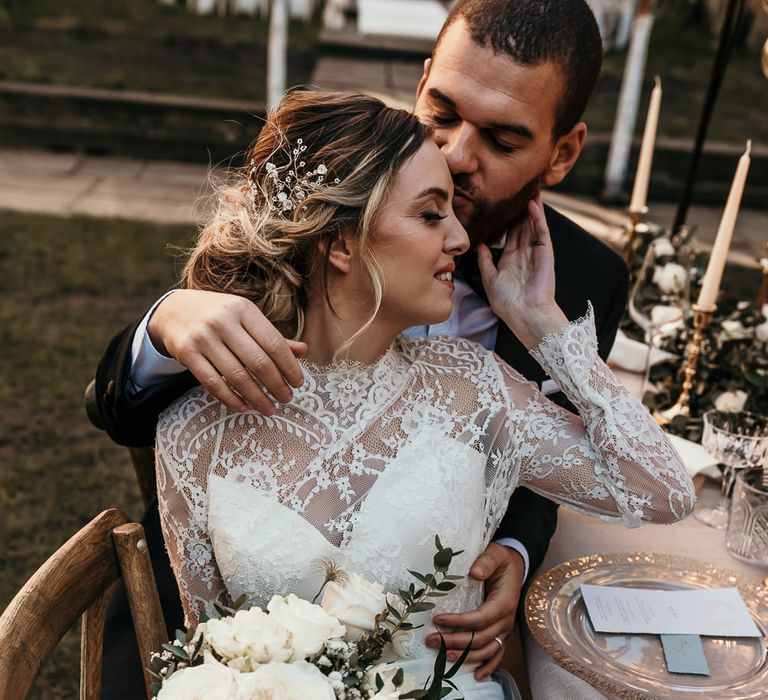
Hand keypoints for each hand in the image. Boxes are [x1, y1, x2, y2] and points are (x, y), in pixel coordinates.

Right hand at [148, 289, 306, 414]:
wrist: (174, 310)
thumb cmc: (221, 316)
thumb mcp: (247, 318)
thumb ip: (273, 336)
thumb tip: (304, 351)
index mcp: (244, 310)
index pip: (273, 343)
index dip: (289, 367)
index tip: (298, 383)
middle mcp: (223, 321)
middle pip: (257, 362)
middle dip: (276, 385)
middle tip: (287, 399)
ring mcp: (203, 337)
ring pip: (236, 376)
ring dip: (257, 397)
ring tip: (269, 408)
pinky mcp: (186, 353)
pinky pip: (213, 383)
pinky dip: (231, 399)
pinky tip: (244, 407)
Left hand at [425, 543, 524, 679]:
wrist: (515, 566)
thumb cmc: (502, 559)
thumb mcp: (496, 553)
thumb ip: (487, 560)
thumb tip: (475, 572)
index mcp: (504, 602)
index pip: (480, 618)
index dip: (459, 622)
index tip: (438, 620)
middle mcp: (506, 620)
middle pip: (479, 638)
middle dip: (455, 642)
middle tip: (431, 640)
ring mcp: (504, 628)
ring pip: (486, 650)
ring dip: (465, 656)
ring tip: (443, 655)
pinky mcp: (501, 632)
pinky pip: (497, 653)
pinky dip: (488, 666)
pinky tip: (476, 675)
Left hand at [477, 195, 566, 348]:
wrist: (526, 315)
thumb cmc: (508, 303)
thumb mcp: (490, 279)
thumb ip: (485, 261)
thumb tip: (479, 245)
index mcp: (510, 260)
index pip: (508, 234)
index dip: (506, 220)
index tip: (500, 204)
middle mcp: (523, 253)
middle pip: (521, 225)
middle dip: (519, 208)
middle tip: (515, 188)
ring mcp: (536, 252)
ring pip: (533, 224)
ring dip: (531, 207)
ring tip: (529, 188)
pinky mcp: (545, 252)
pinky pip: (541, 231)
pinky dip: (537, 217)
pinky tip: (532, 204)